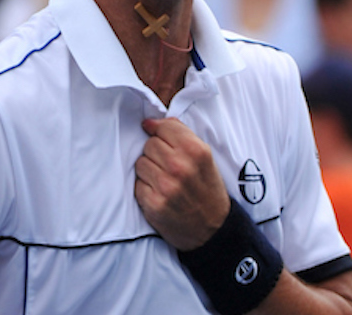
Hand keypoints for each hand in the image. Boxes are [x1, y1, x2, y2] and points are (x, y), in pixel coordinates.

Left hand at [134, 118, 229, 250]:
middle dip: (155, 154)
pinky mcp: (154, 204)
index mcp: (196, 151)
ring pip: (140, 163)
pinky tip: (160, 195)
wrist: (213, 229)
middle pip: (149, 145)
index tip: (157, 136)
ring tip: (164, 181)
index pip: (164, 127)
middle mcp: (181, 167)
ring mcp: (166, 186)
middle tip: (168, 167)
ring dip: (148, 171)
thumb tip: (150, 123)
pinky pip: (137, 184)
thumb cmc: (207, 189)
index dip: (159, 131)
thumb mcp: (205, 158)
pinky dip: (145, 189)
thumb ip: (182, 136)